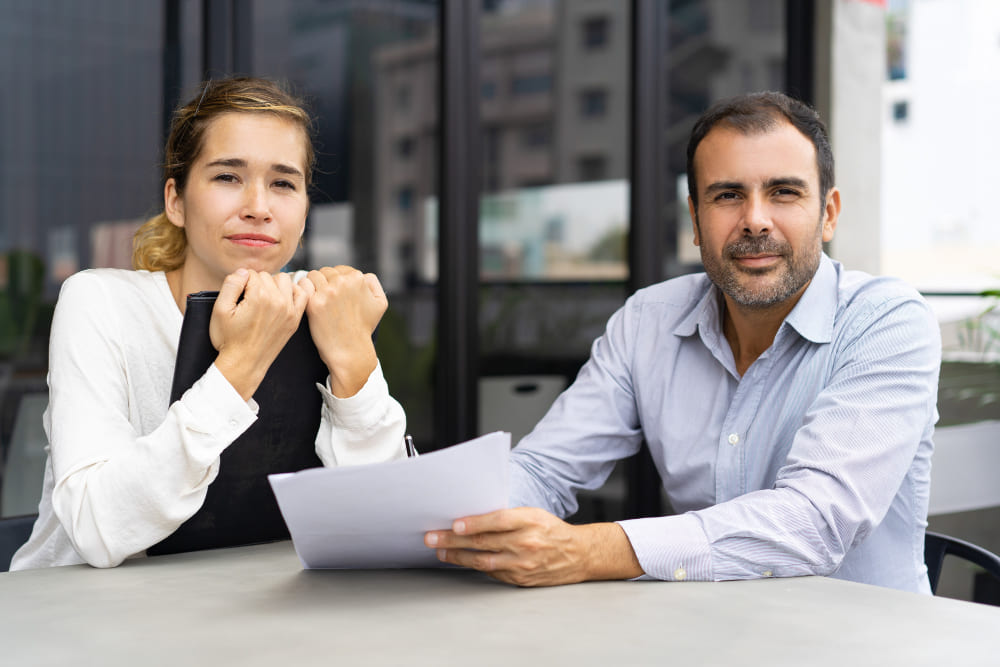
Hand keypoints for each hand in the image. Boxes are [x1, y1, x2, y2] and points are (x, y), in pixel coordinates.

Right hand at [209, 269, 311, 399]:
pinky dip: (294, 291)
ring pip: (284, 280)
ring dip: (274, 285)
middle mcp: (278, 301)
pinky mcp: (295, 319)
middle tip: (248, 301)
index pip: (251, 273)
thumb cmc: (229, 339)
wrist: (244, 364)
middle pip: (267, 276)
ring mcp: (289, 310)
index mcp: (259, 297)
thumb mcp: (220, 310)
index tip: (238, 297)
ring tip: (263, 298)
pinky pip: (302, 294)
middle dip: (256, 284)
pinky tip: (282, 298)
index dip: (241, 283)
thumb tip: (243, 271)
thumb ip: (231, 284)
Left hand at [302, 266, 386, 396]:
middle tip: (326, 300)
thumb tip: (361, 275)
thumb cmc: (364, 328)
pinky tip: (307, 302)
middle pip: (326, 272)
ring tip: (317, 301)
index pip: (340, 270)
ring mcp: (328, 292)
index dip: (336, 282)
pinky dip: (303, 291)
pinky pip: (303, 286)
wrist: (350, 350)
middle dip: (325, 283)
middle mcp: (343, 282)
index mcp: (358, 279)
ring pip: (313, 276)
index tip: (336, 295)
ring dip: (313, 286)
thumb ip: (373, 283)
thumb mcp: (380, 303)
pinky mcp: (315, 303)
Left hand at [423, 507, 643, 586]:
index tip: (454, 523)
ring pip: (482, 561)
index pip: (497, 521)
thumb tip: (472, 516)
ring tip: (440, 551)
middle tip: (432, 538)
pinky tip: (461, 560)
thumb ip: (507, 515)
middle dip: (453, 540)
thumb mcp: (533, 514)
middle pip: (483, 542)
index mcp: (530, 521)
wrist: (577, 555)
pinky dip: (474, 565)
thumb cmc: (551, 530)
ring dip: (457, 556)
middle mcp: (526, 544)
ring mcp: (522, 565)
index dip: (474, 522)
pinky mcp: (519, 580)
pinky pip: (491, 572)